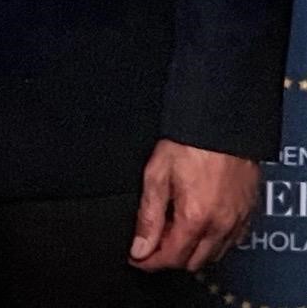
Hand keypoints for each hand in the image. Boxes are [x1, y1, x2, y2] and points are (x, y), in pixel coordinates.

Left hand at [129, 139, 259, 271]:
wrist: (222, 122)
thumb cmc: (189, 141)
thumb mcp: (157, 174)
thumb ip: (149, 215)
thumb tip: (140, 247)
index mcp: (195, 217)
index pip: (171, 257)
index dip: (150, 261)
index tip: (136, 257)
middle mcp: (220, 225)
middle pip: (192, 262)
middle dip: (170, 257)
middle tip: (152, 241)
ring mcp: (237, 221)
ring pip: (213, 255)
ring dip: (192, 250)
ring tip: (173, 228)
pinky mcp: (248, 213)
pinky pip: (230, 242)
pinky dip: (212, 241)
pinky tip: (199, 223)